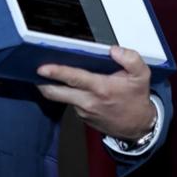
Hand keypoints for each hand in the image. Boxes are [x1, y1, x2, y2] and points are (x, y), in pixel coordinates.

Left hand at [36, 46, 155, 140]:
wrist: (138, 126)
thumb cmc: (136, 99)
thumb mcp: (141, 76)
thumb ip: (130, 59)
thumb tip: (114, 50)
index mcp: (101, 88)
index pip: (74, 78)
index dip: (56, 72)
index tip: (42, 68)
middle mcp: (88, 101)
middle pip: (56, 93)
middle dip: (42, 83)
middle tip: (34, 71)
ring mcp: (83, 111)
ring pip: (62, 97)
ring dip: (55, 86)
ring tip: (52, 74)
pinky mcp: (82, 117)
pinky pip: (71, 103)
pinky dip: (69, 94)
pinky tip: (73, 86)